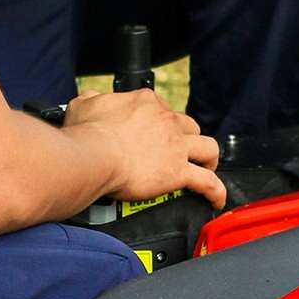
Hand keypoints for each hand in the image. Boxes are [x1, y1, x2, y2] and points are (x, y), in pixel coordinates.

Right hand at [66, 89, 224, 208]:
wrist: (92, 156)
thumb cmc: (86, 133)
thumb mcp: (83, 104)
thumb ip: (92, 99)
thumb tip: (91, 99)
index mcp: (145, 103)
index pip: (160, 108)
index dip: (157, 122)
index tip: (149, 133)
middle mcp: (165, 120)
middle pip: (187, 126)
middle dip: (184, 137)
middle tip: (176, 150)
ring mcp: (175, 146)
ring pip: (207, 148)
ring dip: (208, 158)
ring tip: (205, 167)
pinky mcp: (178, 172)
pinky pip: (207, 182)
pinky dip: (215, 191)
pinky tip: (215, 199)